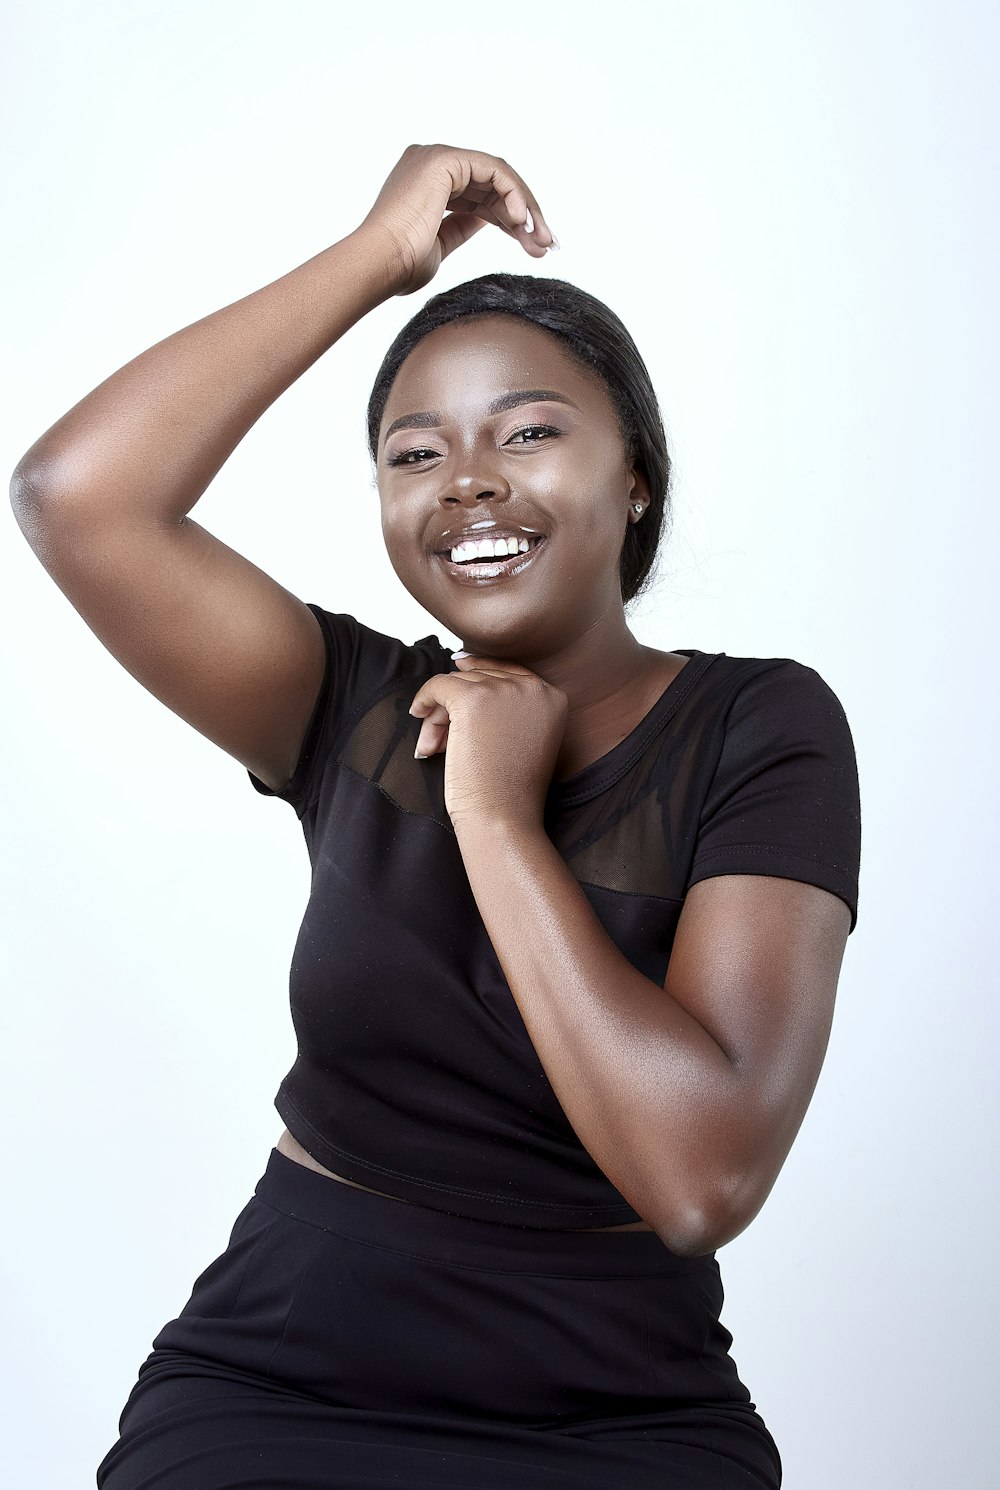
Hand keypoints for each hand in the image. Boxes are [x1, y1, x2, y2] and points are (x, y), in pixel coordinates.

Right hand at [355, 143, 556, 296]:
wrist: (379, 265)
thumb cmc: (399, 266)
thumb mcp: (440, 244)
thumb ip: (462, 225)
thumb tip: (489, 220)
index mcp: (426, 182)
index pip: (481, 194)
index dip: (511, 220)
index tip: (535, 246)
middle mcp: (430, 162)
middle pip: (494, 185)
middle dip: (524, 216)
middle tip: (546, 246)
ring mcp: (437, 158)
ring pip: (499, 177)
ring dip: (525, 209)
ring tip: (540, 241)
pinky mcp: (445, 160)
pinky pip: (494, 172)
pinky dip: (513, 195)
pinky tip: (522, 223)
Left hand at [408, 653, 568, 830]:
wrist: (503, 818)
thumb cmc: (508, 790)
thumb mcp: (522, 737)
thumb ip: (506, 706)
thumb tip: (462, 663)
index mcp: (553, 697)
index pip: (508, 673)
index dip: (478, 681)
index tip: (455, 686)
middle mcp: (534, 688)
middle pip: (481, 679)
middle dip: (456, 708)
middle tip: (441, 740)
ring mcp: (504, 690)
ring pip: (458, 684)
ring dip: (440, 714)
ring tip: (433, 746)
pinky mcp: (474, 698)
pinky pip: (438, 684)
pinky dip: (424, 698)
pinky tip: (417, 714)